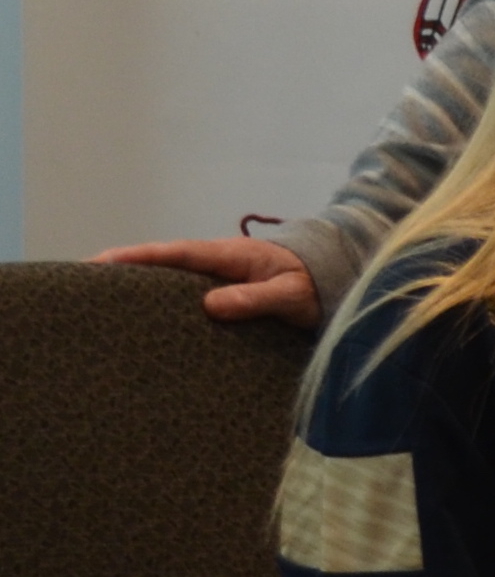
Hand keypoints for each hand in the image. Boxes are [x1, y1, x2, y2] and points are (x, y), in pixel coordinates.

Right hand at [94, 237, 320, 326]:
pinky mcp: (224, 294)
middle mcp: (217, 263)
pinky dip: (161, 303)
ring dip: (138, 289)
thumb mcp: (291, 293)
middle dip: (120, 271)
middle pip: (160, 266)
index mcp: (228, 255)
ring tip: (95, 305)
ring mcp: (218, 277)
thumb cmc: (316, 283)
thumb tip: (210, 305)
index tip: (98, 262)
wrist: (336, 278)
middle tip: (76, 283)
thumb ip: (255, 299)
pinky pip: (185, 296)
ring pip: (169, 281)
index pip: (173, 254)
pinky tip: (143, 322)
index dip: (135, 258)